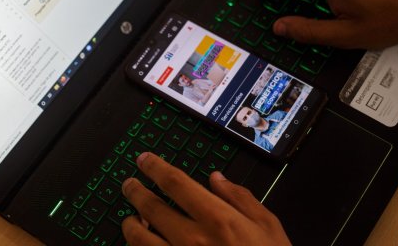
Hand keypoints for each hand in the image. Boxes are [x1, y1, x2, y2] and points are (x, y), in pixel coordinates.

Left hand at [121, 152, 290, 245]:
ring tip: (131, 218)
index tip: (144, 160)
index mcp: (217, 219)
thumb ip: (241, 198)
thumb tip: (217, 179)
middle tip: (129, 184)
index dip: (155, 167)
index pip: (175, 182)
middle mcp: (192, 239)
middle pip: (150, 207)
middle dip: (135, 191)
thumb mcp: (268, 226)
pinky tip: (141, 244)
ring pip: (138, 238)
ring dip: (130, 223)